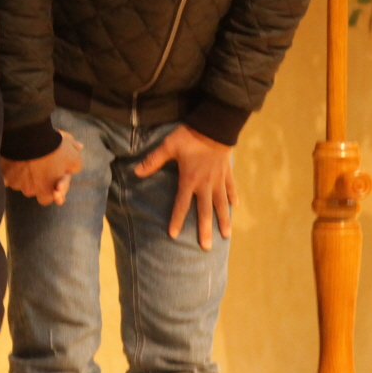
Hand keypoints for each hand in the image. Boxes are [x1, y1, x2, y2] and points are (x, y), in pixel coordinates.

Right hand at [1, 131, 82, 204]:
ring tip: (27, 160)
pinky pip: (5, 176)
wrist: (30, 135)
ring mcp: (16, 183)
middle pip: (34, 191)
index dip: (55, 189)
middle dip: (37, 184)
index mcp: (48, 191)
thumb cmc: (54, 148)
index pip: (51, 198)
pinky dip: (8, 172)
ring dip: (23, 176)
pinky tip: (11, 164)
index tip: (56, 181)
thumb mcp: (72, 154)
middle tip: (40, 169)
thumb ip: (76, 160)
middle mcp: (31, 190)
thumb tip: (79, 149)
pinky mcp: (4, 174)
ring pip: (20, 183)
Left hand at [133, 124, 235, 248]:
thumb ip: (153, 161)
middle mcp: (205, 184)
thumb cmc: (190, 136)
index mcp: (189, 180)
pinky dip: (233, 197)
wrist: (214, 126)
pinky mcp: (227, 172)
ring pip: (221, 204)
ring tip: (226, 235)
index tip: (174, 235)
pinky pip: (231, 187)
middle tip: (206, 247)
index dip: (177, 220)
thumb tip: (136, 172)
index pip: (181, 205)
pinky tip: (235, 206)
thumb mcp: (168, 146)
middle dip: (205, 230)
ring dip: (223, 220)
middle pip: (205, 211)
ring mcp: (218, 179)